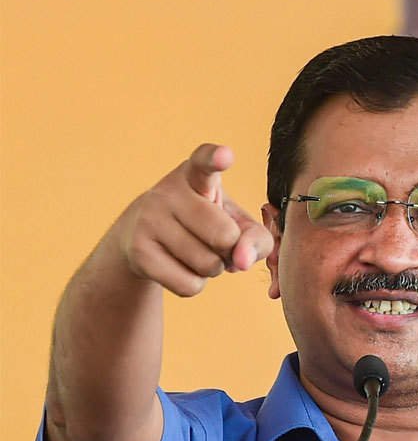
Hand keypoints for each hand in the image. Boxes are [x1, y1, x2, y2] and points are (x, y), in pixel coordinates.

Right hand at [117, 144, 273, 296]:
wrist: (141, 239)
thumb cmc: (205, 226)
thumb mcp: (237, 224)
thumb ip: (257, 239)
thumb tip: (242, 262)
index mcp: (197, 174)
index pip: (205, 161)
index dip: (215, 158)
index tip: (224, 155)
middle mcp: (169, 191)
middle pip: (225, 236)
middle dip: (229, 249)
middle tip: (213, 239)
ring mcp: (149, 220)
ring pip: (208, 265)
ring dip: (212, 268)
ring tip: (195, 251)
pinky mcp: (138, 252)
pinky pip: (189, 285)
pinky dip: (195, 284)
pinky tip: (180, 267)